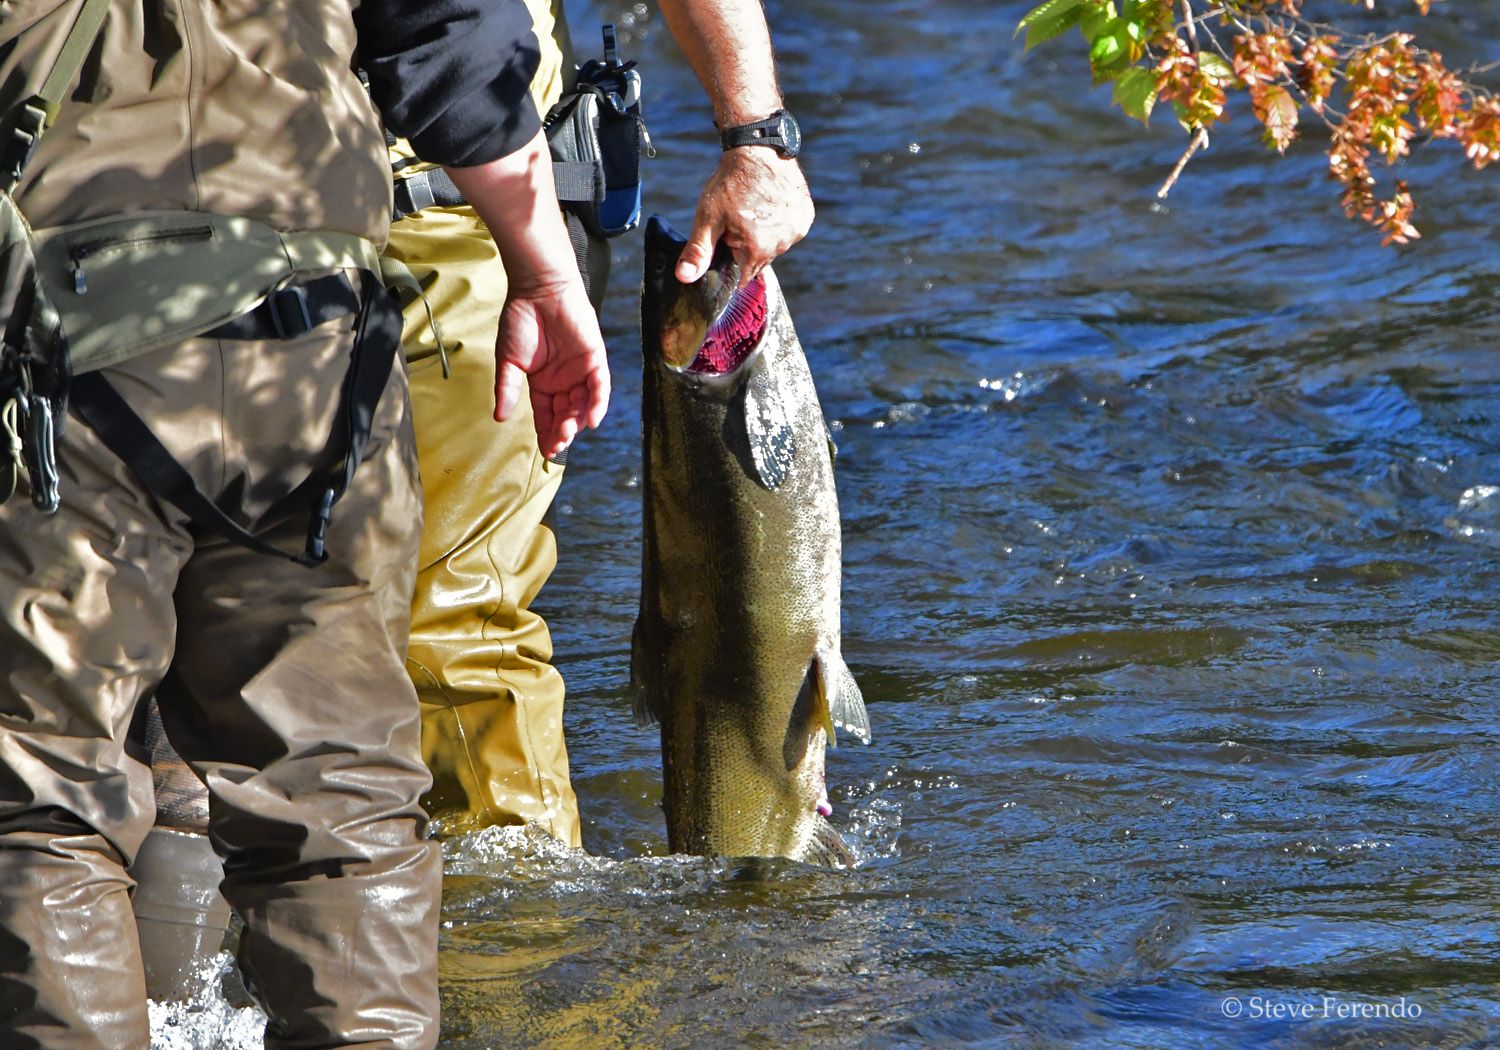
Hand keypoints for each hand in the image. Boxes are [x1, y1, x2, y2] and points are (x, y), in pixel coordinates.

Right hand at [494, 278, 609, 458]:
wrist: (537, 288)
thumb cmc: (520, 320)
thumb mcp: (509, 360)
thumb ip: (507, 388)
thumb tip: (499, 417)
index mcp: (543, 384)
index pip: (547, 416)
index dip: (547, 434)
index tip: (547, 452)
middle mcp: (564, 381)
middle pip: (566, 414)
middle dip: (563, 432)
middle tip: (558, 444)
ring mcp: (581, 370)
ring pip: (583, 404)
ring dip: (577, 421)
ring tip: (568, 433)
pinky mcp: (595, 357)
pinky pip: (600, 385)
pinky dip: (597, 403)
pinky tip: (591, 420)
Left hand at [675, 148, 813, 286]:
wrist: (756, 149)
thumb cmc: (729, 183)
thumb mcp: (708, 218)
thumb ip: (698, 251)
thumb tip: (684, 278)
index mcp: (758, 249)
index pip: (744, 274)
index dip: (733, 255)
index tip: (729, 234)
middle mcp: (782, 244)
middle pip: (761, 259)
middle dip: (748, 245)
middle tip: (740, 216)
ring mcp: (797, 229)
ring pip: (776, 245)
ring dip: (765, 235)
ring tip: (755, 208)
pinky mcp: (806, 216)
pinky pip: (790, 231)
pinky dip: (780, 223)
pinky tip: (770, 204)